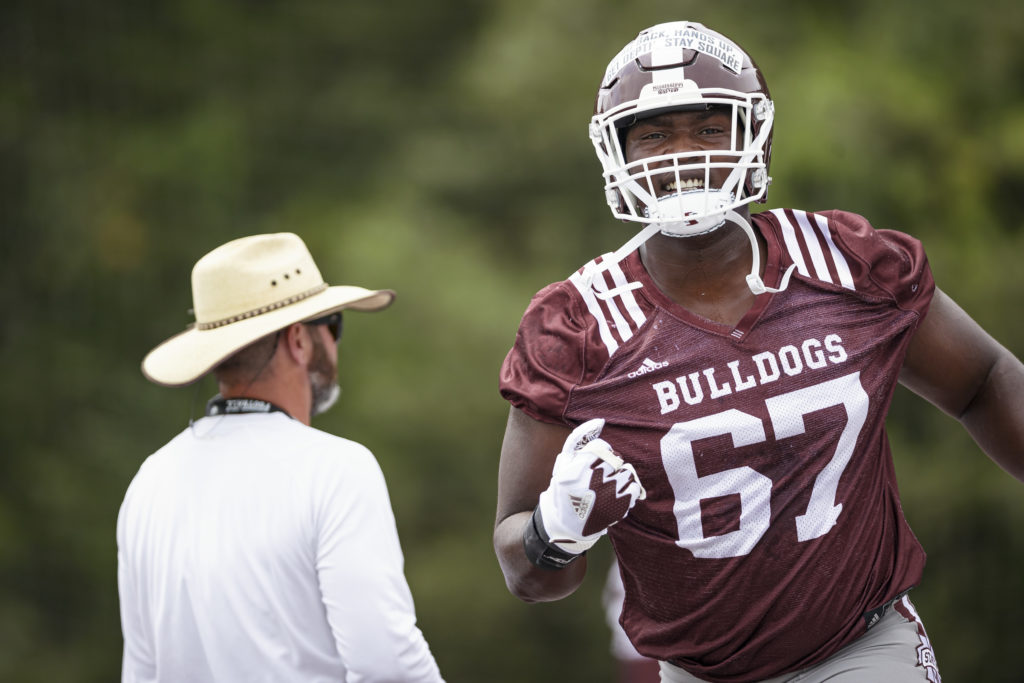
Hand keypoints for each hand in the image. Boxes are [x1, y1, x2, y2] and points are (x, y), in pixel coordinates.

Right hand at [536, 418, 645, 555]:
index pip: (601, 447)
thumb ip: (579, 438)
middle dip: (609, 465)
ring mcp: (608, 495)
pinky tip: (615, 495)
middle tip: (599, 478)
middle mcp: (593, 481)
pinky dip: (627, 489)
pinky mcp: (620, 507)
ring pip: (626, 471)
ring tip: (607, 487)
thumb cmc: (565, 488)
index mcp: (577, 469)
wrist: (567, 525)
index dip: (598, 455)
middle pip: (615, 459)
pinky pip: (634, 486)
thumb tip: (600, 421)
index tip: (591, 466)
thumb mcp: (564, 462)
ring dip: (619, 476)